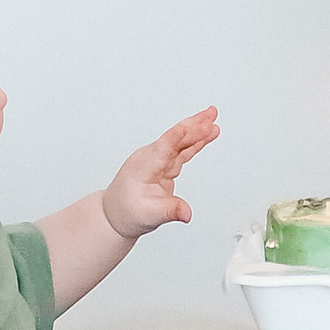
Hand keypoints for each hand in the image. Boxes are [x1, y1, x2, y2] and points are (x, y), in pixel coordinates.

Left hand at [104, 106, 219, 241]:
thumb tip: (187, 213)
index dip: (182, 135)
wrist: (116, 214)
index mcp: (144, 166)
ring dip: (197, 129)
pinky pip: (182, 150)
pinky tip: (207, 134)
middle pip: (174, 137)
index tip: (198, 125)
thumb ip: (170, 211)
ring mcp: (157, 159)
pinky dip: (195, 142)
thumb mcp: (149, 216)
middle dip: (193, 125)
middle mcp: (150, 157)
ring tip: (213, 117)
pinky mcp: (164, 164)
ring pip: (180, 141)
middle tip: (211, 114)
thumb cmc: (127, 212)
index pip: (166, 146)